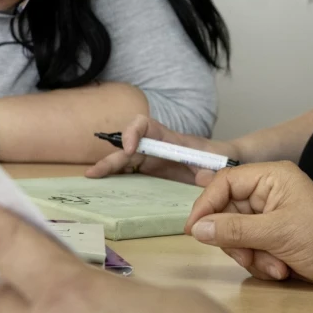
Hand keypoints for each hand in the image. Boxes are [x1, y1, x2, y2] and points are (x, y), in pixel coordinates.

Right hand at [85, 115, 240, 182]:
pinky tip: (103, 187)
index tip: (130, 149)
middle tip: (95, 172)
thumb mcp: (217, 162)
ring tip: (91, 178)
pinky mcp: (149, 174)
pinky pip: (128, 174)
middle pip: (128, 147)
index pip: (145, 125)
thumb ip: (212, 168)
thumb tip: (203, 177)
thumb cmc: (216, 157)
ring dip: (107, 168)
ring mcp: (150, 161)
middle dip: (112, 158)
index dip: (133, 132)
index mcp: (169, 138)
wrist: (221, 163)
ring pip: (124, 161)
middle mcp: (155, 147)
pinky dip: (115, 179)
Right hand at [186, 161, 312, 296]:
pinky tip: (281, 270)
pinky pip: (250, 248)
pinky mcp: (274, 236)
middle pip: (227, 212)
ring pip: (236, 235)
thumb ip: (234, 229)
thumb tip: (197, 228)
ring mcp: (271, 215)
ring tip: (276, 266)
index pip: (224, 182)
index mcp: (272, 177)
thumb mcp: (277, 233)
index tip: (194, 230)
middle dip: (238, 241)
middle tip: (249, 257)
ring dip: (252, 256)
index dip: (206, 205)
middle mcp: (269, 191)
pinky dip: (261, 262)